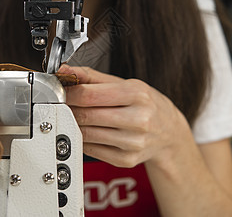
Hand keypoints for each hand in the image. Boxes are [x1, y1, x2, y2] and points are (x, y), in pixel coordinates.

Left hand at [59, 65, 193, 167]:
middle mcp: (138, 119)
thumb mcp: (124, 83)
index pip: (89, 95)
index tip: (61, 91)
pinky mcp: (126, 159)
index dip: (69, 93)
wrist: (169, 132)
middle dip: (69, 109)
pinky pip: (91, 149)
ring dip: (75, 124)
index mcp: (137, 95)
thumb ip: (91, 77)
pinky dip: (84, 139)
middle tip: (65, 104)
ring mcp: (133, 142)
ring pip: (86, 134)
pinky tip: (90, 130)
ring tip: (78, 116)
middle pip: (86, 115)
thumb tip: (64, 71)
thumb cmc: (145, 104)